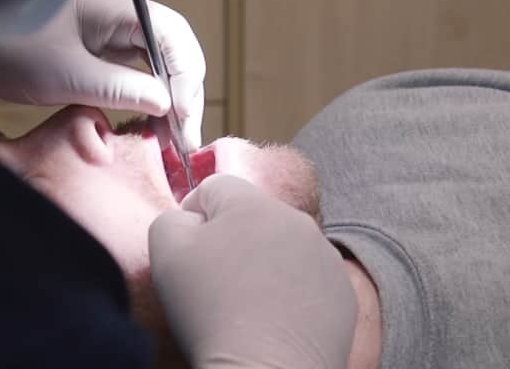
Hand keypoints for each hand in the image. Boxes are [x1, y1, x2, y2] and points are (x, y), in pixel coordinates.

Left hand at [0, 0, 205, 147]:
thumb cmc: (6, 46)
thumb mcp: (66, 77)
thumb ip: (121, 89)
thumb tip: (165, 103)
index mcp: (116, 5)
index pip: (173, 38)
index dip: (187, 81)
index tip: (184, 121)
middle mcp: (118, 10)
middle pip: (172, 48)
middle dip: (183, 92)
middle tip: (184, 137)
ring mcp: (108, 26)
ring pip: (157, 60)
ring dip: (169, 95)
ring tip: (172, 136)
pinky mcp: (95, 43)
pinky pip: (136, 67)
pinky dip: (147, 93)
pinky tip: (149, 120)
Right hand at [149, 175, 357, 368]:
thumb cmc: (211, 312)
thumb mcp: (166, 254)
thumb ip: (171, 219)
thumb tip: (192, 220)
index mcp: (253, 204)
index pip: (215, 188)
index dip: (194, 216)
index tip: (189, 254)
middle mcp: (297, 220)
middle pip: (253, 217)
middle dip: (232, 240)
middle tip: (216, 283)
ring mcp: (326, 257)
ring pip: (284, 247)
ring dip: (265, 264)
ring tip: (247, 305)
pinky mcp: (343, 293)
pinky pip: (310, 280)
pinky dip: (293, 294)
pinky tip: (276, 321)